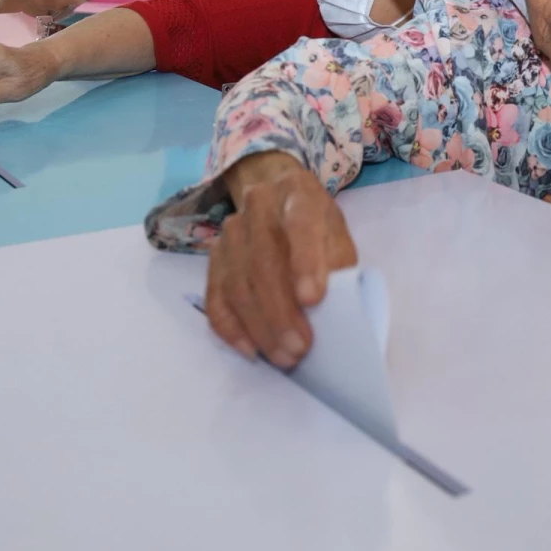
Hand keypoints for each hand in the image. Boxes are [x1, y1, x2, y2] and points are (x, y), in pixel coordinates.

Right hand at [205, 152, 357, 367]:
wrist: (275, 193)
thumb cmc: (314, 223)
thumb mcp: (336, 233)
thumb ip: (337, 263)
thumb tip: (332, 310)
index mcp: (298, 193)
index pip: (300, 225)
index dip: (305, 263)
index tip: (313, 300)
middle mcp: (259, 206)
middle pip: (263, 263)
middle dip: (281, 312)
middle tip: (300, 348)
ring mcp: (231, 231)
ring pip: (237, 284)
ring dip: (260, 327)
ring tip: (284, 357)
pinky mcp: (213, 256)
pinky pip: (215, 297)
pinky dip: (232, 328)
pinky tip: (252, 350)